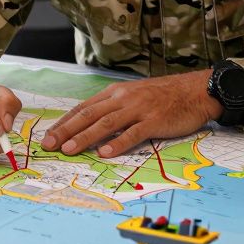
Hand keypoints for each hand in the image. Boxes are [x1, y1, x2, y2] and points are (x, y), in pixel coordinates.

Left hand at [39, 71, 221, 157]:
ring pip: (106, 123)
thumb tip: (90, 125)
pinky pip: (133, 133)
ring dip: (85, 137)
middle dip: (67, 130)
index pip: (83, 108)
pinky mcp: (154, 121)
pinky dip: (118, 143)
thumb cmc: (163, 96)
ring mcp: (139, 109)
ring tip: (70, 150)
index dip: (65, 122)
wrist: (194, 91)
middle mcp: (123, 99)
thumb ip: (113, 108)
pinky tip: (105, 153)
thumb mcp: (133, 96)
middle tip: (50, 145)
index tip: (49, 136)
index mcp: (115, 93)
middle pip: (89, 115)